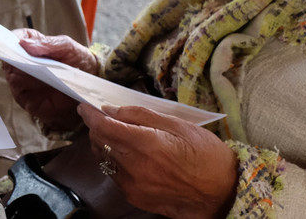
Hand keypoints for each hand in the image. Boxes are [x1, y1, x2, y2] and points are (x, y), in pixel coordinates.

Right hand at [3, 29, 98, 134]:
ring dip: (29, 76)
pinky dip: (36, 94)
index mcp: (27, 45)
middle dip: (19, 61)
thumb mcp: (65, 46)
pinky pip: (26, 99)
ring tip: (45, 72)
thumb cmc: (75, 58)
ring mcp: (23, 86)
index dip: (10, 42)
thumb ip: (46, 44)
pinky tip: (50, 86)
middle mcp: (20, 66)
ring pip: (15, 81)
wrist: (90, 80)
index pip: (11, 41)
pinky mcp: (30, 103)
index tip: (17, 44)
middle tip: (33, 60)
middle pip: (9, 63)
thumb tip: (23, 44)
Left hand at [79, 103, 237, 218]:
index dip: (90, 115)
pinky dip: (114, 163)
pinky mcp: (136, 198)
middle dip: (96, 128)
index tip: (84, 107)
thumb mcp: (178, 124)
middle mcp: (135, 166)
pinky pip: (115, 176)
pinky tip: (128, 157)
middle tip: (102, 118)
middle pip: (99, 142)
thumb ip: (141, 116)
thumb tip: (112, 110)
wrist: (221, 194)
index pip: (104, 126)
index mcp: (146, 143)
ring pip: (104, 160)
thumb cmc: (205, 155)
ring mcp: (133, 185)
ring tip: (115, 136)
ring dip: (103, 145)